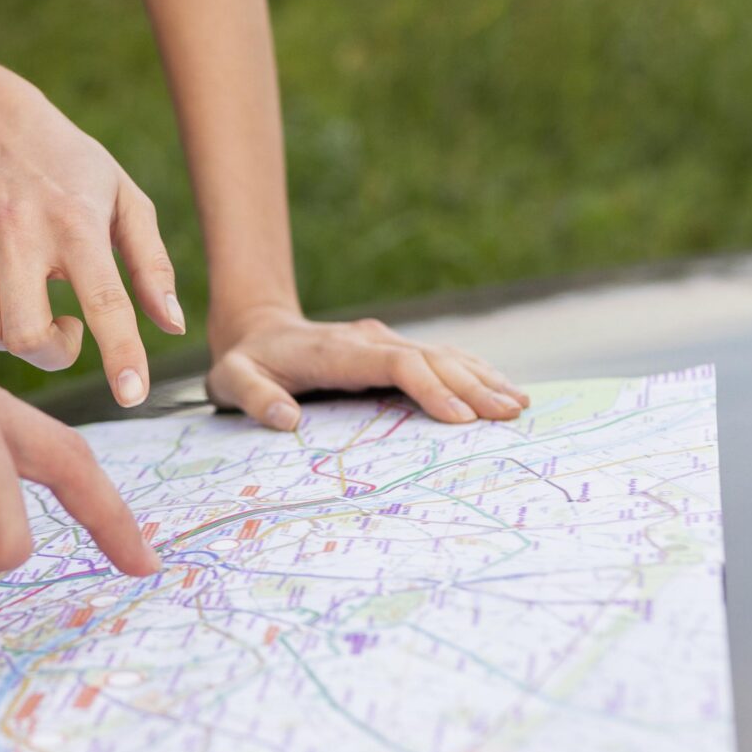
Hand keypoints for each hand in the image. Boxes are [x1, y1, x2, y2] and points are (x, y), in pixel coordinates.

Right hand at [0, 74, 182, 407]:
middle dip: (53, 353)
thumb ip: (153, 264)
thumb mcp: (126, 198)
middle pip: (27, 334)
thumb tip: (173, 325)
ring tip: (28, 309)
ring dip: (8, 338)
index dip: (121, 354)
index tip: (132, 396)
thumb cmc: (71, 165)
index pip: (104, 301)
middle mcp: (19, 234)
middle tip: (67, 330)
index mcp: (77, 225)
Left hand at [207, 308, 529, 429]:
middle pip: (431, 358)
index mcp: (337, 350)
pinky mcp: (393, 350)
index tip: (460, 417)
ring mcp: (384, 341)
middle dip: (472, 386)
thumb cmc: (245, 364)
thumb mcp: (232, 380)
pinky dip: (474, 373)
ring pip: (443, 355)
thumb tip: (287, 419)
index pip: (395, 363)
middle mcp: (369, 340)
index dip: (430, 387)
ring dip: (482, 378)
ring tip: (518, 404)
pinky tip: (502, 389)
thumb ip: (254, 398)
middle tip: (509, 415)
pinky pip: (441, 358)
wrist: (256, 332)